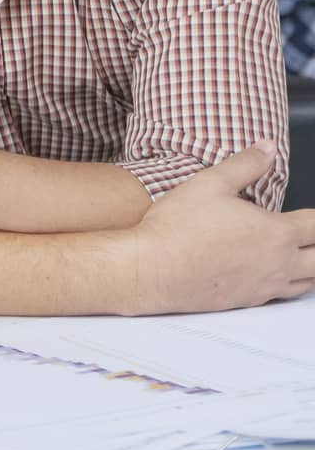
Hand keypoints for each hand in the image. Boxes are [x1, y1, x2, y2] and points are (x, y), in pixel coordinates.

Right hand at [127, 142, 314, 314]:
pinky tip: (279, 276)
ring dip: (313, 267)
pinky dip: (291, 284)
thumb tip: (267, 148)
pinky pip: (283, 295)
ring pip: (310, 283)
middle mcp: (278, 263)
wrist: (151, 269)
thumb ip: (245, 164)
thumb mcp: (210, 183)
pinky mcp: (248, 301)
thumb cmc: (177, 228)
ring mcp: (265, 286)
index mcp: (276, 232)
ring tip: (309, 257)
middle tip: (314, 235)